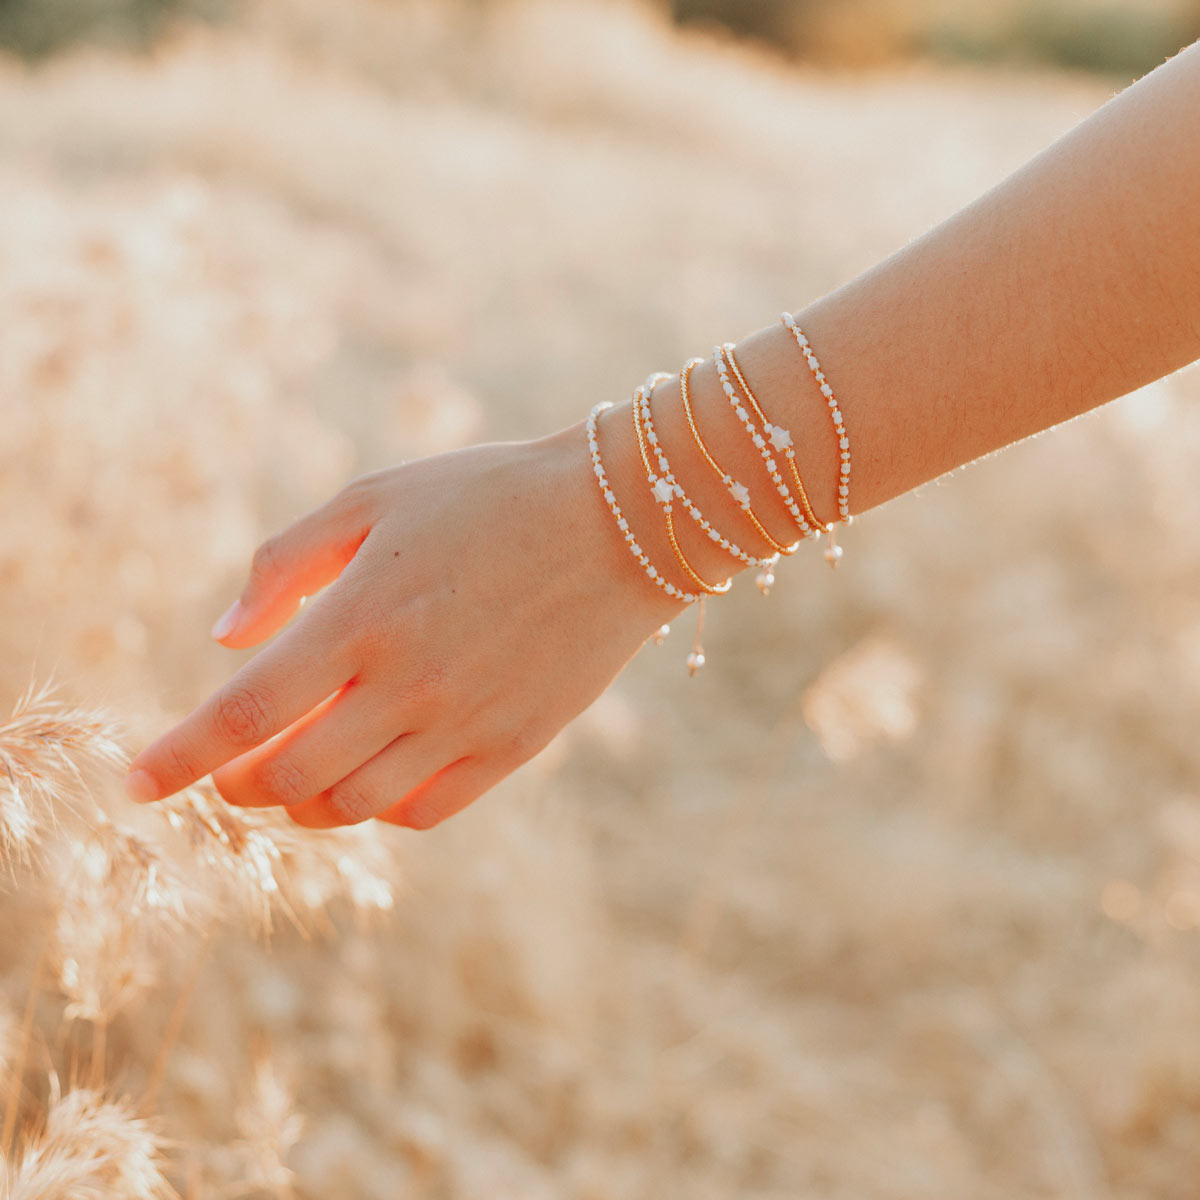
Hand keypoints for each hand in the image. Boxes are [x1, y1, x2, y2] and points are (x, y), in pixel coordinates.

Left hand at [124, 421, 682, 829]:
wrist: (620, 521)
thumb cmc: (489, 495)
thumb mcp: (376, 497)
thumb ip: (286, 563)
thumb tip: (227, 637)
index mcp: (362, 615)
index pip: (243, 713)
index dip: (176, 758)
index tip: (133, 784)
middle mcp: (408, 684)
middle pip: (288, 778)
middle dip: (237, 786)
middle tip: (229, 770)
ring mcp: (465, 723)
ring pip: (353, 806)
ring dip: (303, 801)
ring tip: (296, 772)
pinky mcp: (513, 747)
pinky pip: (425, 810)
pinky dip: (378, 808)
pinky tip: (373, 774)